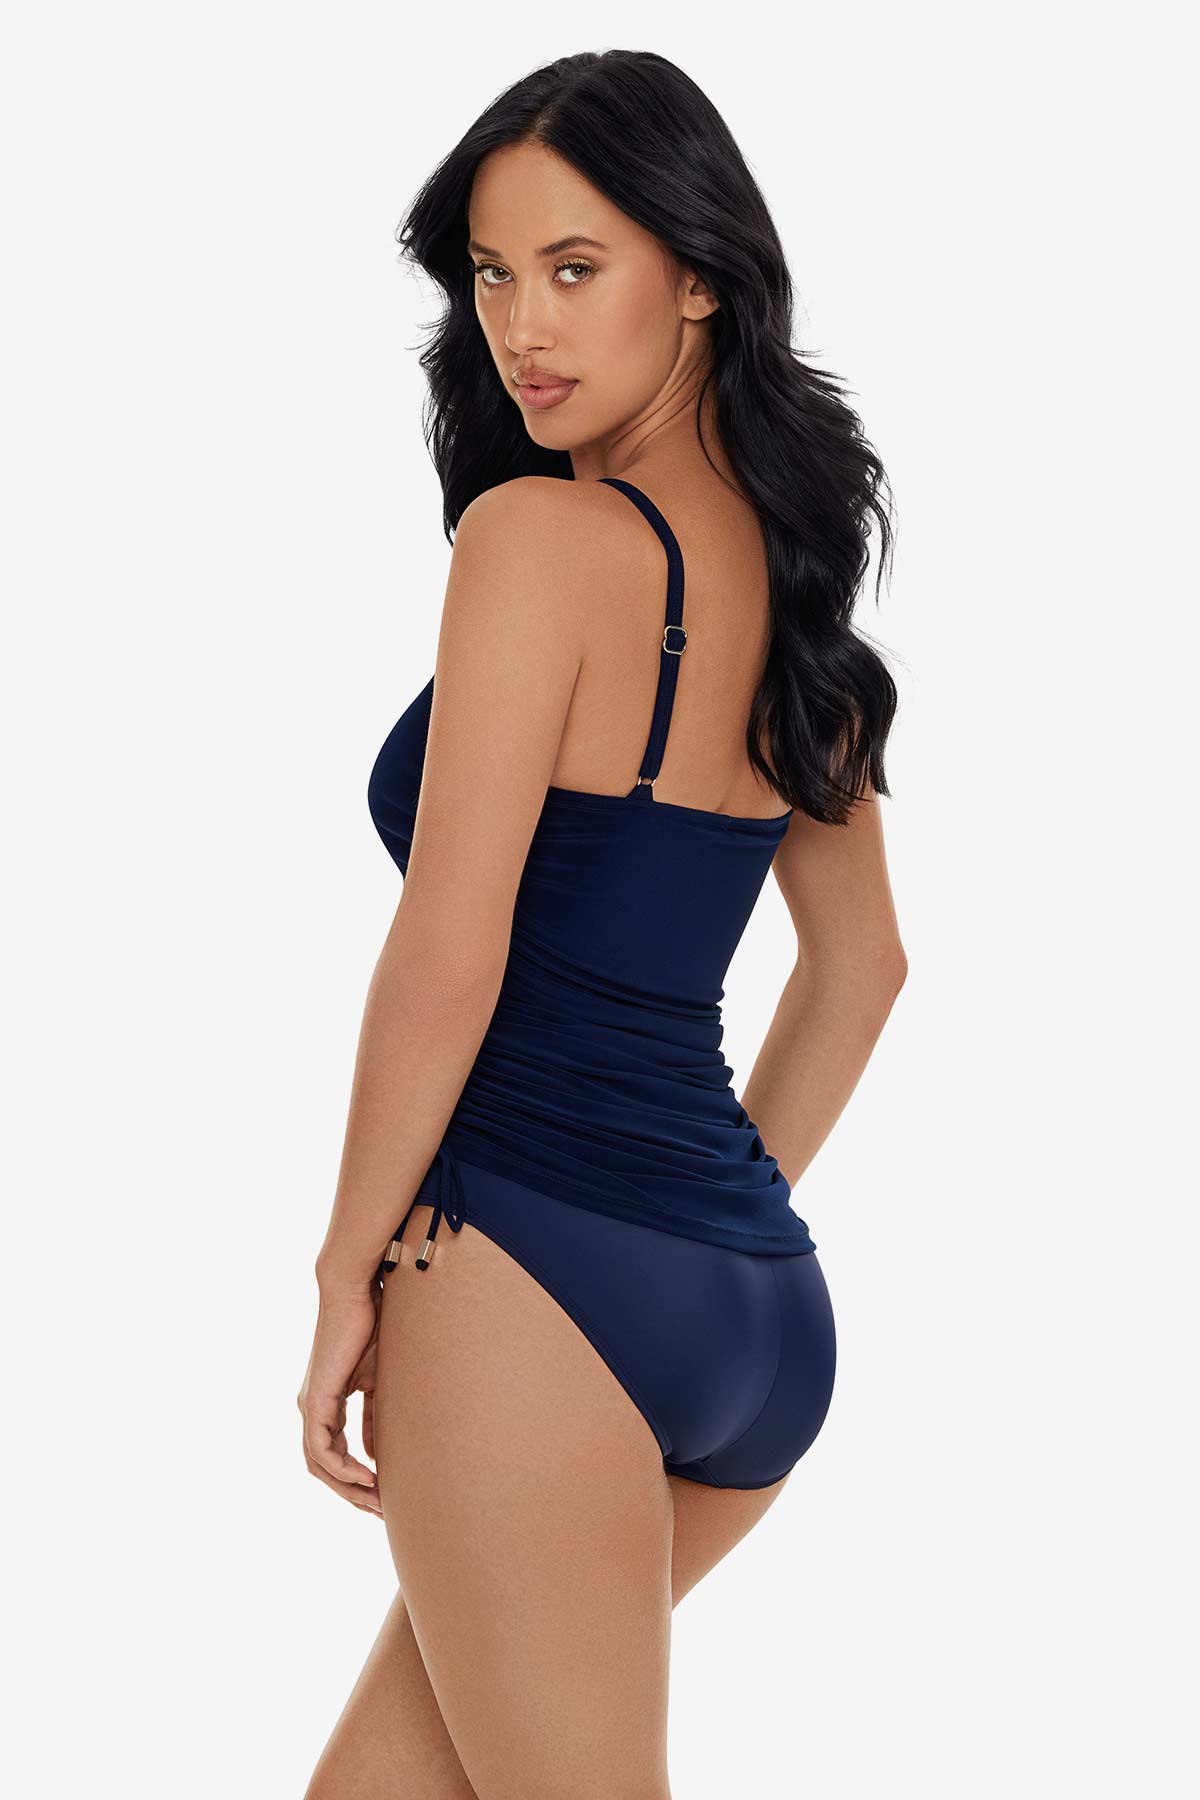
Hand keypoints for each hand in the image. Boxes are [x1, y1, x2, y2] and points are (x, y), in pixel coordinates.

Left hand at [297, 1282, 383, 1517]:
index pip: (334, 1456)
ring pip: (319, 1465)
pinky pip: (321, 1449)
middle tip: (382, 1513)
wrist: (355, 1295)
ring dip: (348, 1489)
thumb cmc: (371, 1330)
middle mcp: (311, 1410)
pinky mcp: (315, 1400)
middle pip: (323, 1470)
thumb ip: (375, 1417)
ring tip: (378, 1502)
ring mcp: (310, 1407)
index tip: (385, 1497)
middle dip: (353, 1495)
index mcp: (325, 1406)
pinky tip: (369, 1477)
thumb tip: (376, 1456)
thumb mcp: (378, 1382)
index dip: (357, 1481)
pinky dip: (343, 1468)